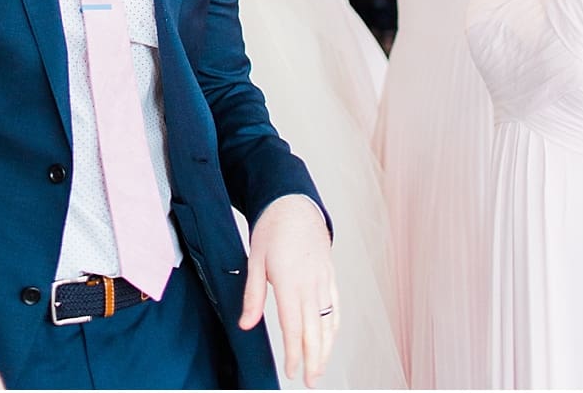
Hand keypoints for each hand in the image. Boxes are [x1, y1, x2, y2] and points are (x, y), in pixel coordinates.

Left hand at [242, 194, 336, 384]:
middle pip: (316, 332)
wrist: (295, 206)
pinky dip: (335, 329)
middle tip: (310, 382)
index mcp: (290, 283)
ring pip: (330, 324)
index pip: (294, 327)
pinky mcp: (331, 278)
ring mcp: (324, 283)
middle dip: (314, 360)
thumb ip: (252, 295)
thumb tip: (246, 325)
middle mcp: (311, 286)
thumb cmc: (272, 230)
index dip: (294, 354)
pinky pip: (336, 309)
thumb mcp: (254, 260)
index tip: (292, 372)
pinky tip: (330, 341)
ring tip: (320, 369)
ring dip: (326, 349)